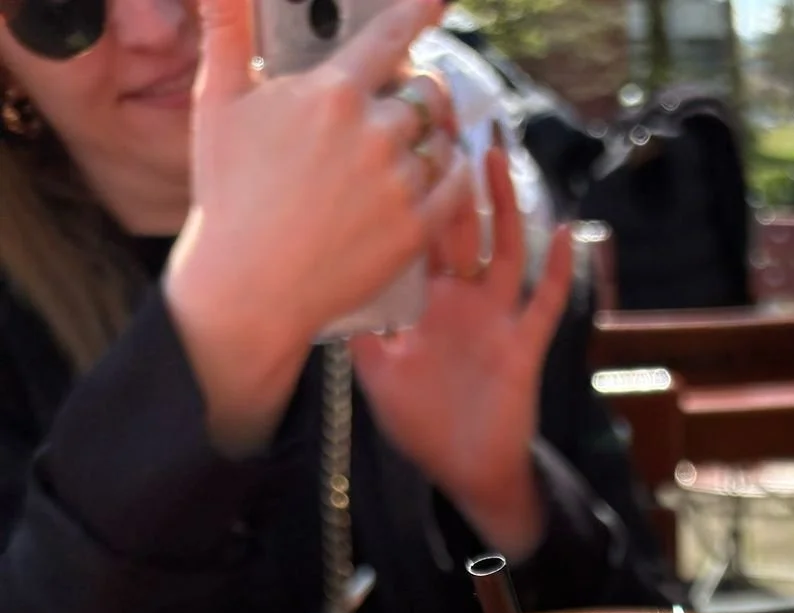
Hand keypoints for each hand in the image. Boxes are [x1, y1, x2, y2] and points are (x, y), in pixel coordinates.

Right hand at [165, 0, 466, 451]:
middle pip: (426, 92)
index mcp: (332, 94)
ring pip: (444, 140)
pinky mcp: (414, 229)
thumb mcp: (217, 101)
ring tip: (416, 148)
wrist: (249, 284)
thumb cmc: (228, 193)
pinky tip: (439, 176)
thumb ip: (226, 31)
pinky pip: (457, 187)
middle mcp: (374, 133)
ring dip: (437, 137)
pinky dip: (454, 176)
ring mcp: (398, 184)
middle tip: (411, 104)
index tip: (438, 2)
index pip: (392, 36)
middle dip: (423, 92)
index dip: (420, 12)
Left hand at [351, 147, 573, 560]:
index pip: (417, 233)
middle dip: (454, 177)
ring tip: (496, 156)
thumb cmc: (423, 426)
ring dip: (503, 204)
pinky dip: (557, 269)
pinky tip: (567, 230)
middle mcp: (463, 300)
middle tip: (444, 122)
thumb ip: (359, 328)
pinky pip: (544, 302)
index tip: (397, 145)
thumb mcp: (375, 374)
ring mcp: (495, 319)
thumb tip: (323, 286)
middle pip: (461, 226)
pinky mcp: (524, 345)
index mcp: (426, 302)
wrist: (466, 472)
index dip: (410, 191)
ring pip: (504, 249)